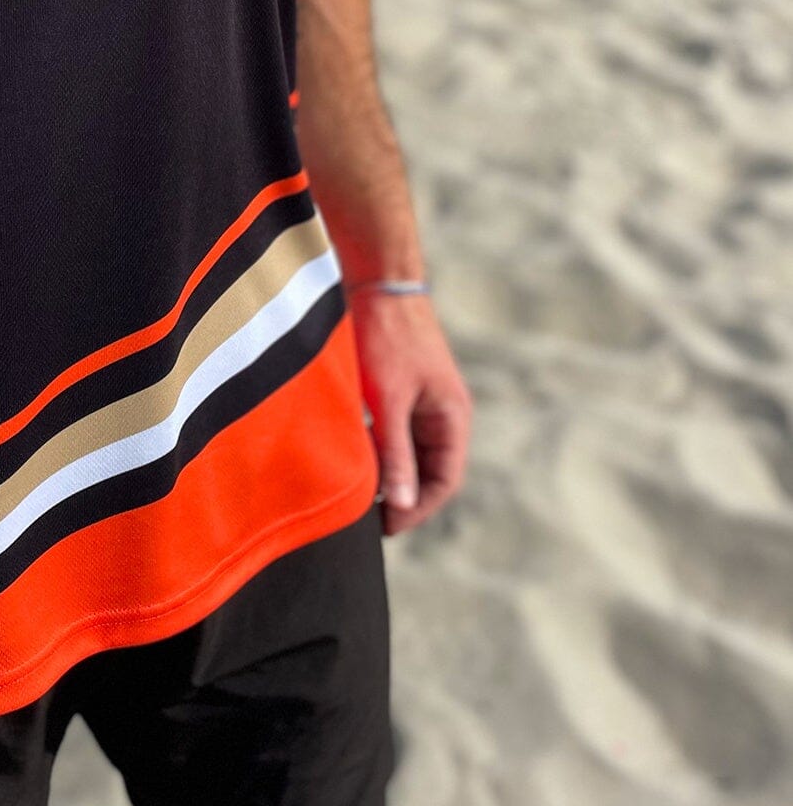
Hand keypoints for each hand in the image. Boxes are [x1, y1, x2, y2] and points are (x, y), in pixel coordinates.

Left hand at [349, 291, 470, 535]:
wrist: (376, 278)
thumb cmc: (386, 335)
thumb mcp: (389, 399)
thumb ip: (395, 452)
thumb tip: (402, 503)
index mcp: (452, 416)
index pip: (445, 480)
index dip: (418, 508)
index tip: (385, 527)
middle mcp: (443, 411)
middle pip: (428, 470)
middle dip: (403, 495)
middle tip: (366, 517)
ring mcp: (421, 399)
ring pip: (409, 450)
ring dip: (388, 471)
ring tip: (357, 492)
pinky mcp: (399, 387)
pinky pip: (393, 430)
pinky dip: (377, 446)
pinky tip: (352, 454)